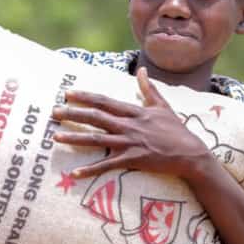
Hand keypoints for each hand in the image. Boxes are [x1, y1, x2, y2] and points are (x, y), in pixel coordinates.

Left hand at [52, 67, 211, 180]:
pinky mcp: (132, 160)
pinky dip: (90, 170)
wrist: (190, 153)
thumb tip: (142, 70)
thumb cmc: (176, 130)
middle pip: (96, 118)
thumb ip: (149, 89)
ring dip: (75, 139)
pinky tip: (74, 173)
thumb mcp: (163, 106)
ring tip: (56, 137)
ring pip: (97, 140)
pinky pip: (107, 165)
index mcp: (134, 112)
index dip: (85, 97)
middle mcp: (129, 125)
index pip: (104, 101)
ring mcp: (129, 143)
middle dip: (73, 115)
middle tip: (53, 112)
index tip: (68, 94)